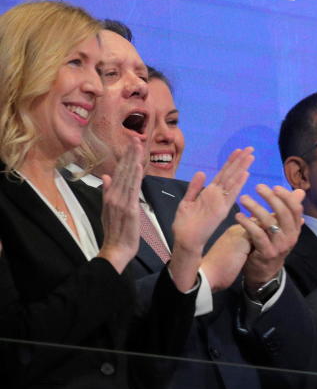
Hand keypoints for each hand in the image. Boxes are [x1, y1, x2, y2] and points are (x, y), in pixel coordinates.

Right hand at [97, 142, 144, 272]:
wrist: (116, 249)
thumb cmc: (115, 231)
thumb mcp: (108, 210)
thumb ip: (107, 192)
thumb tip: (106, 176)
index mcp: (110, 195)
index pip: (118, 173)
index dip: (125, 158)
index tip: (131, 145)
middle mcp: (114, 196)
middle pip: (123, 171)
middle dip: (130, 155)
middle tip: (136, 139)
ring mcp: (121, 202)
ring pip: (128, 178)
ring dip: (133, 161)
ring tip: (138, 147)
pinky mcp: (129, 209)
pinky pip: (133, 191)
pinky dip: (135, 178)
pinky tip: (138, 167)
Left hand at [167, 147, 253, 290]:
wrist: (186, 240)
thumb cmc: (185, 224)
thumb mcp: (187, 201)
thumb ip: (194, 187)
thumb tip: (202, 172)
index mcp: (210, 193)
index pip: (223, 173)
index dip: (230, 161)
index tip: (238, 150)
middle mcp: (218, 195)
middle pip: (231, 174)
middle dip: (240, 161)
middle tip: (250, 148)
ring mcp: (221, 202)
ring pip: (233, 181)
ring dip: (242, 168)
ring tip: (251, 156)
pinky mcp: (222, 209)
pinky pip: (231, 194)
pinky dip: (238, 184)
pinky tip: (245, 174)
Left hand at [235, 185, 304, 289]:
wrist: (264, 272)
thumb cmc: (272, 244)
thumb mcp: (282, 227)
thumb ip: (288, 209)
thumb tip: (299, 191)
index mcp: (295, 228)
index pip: (295, 209)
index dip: (286, 196)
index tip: (274, 186)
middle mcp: (291, 237)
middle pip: (283, 213)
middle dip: (271, 198)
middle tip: (258, 187)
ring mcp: (280, 246)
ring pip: (269, 223)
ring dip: (255, 208)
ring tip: (244, 199)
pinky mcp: (267, 253)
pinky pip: (257, 235)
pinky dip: (247, 224)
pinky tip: (238, 216)